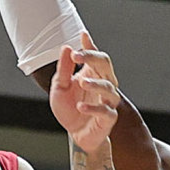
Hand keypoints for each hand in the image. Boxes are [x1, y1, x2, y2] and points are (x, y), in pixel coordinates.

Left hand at [50, 33, 121, 150]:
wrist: (75, 134)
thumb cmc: (69, 108)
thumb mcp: (59, 87)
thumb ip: (63, 69)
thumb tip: (66, 48)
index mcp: (92, 74)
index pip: (95, 56)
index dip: (90, 45)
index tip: (82, 35)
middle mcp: (103, 84)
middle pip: (105, 65)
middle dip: (92, 58)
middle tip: (77, 56)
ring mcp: (108, 100)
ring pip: (109, 88)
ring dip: (96, 84)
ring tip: (81, 83)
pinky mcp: (108, 118)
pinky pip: (106, 111)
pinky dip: (93, 108)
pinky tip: (81, 107)